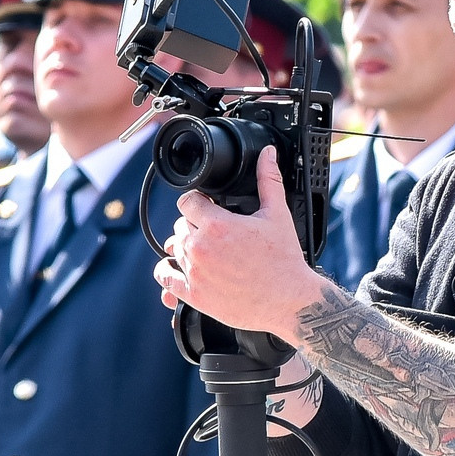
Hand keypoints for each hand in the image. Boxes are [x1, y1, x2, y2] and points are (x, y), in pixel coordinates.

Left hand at [153, 149, 326, 338]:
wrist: (288, 301)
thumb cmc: (284, 261)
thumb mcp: (277, 215)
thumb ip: (268, 180)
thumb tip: (268, 155)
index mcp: (217, 224)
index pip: (188, 202)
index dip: (198, 201)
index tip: (206, 206)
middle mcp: (200, 247)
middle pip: (181, 225)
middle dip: (195, 225)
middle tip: (213, 232)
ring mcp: (195, 272)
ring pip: (174, 249)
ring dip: (184, 247)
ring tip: (203, 250)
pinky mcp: (194, 295)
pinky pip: (166, 279)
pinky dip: (167, 273)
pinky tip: (174, 269)